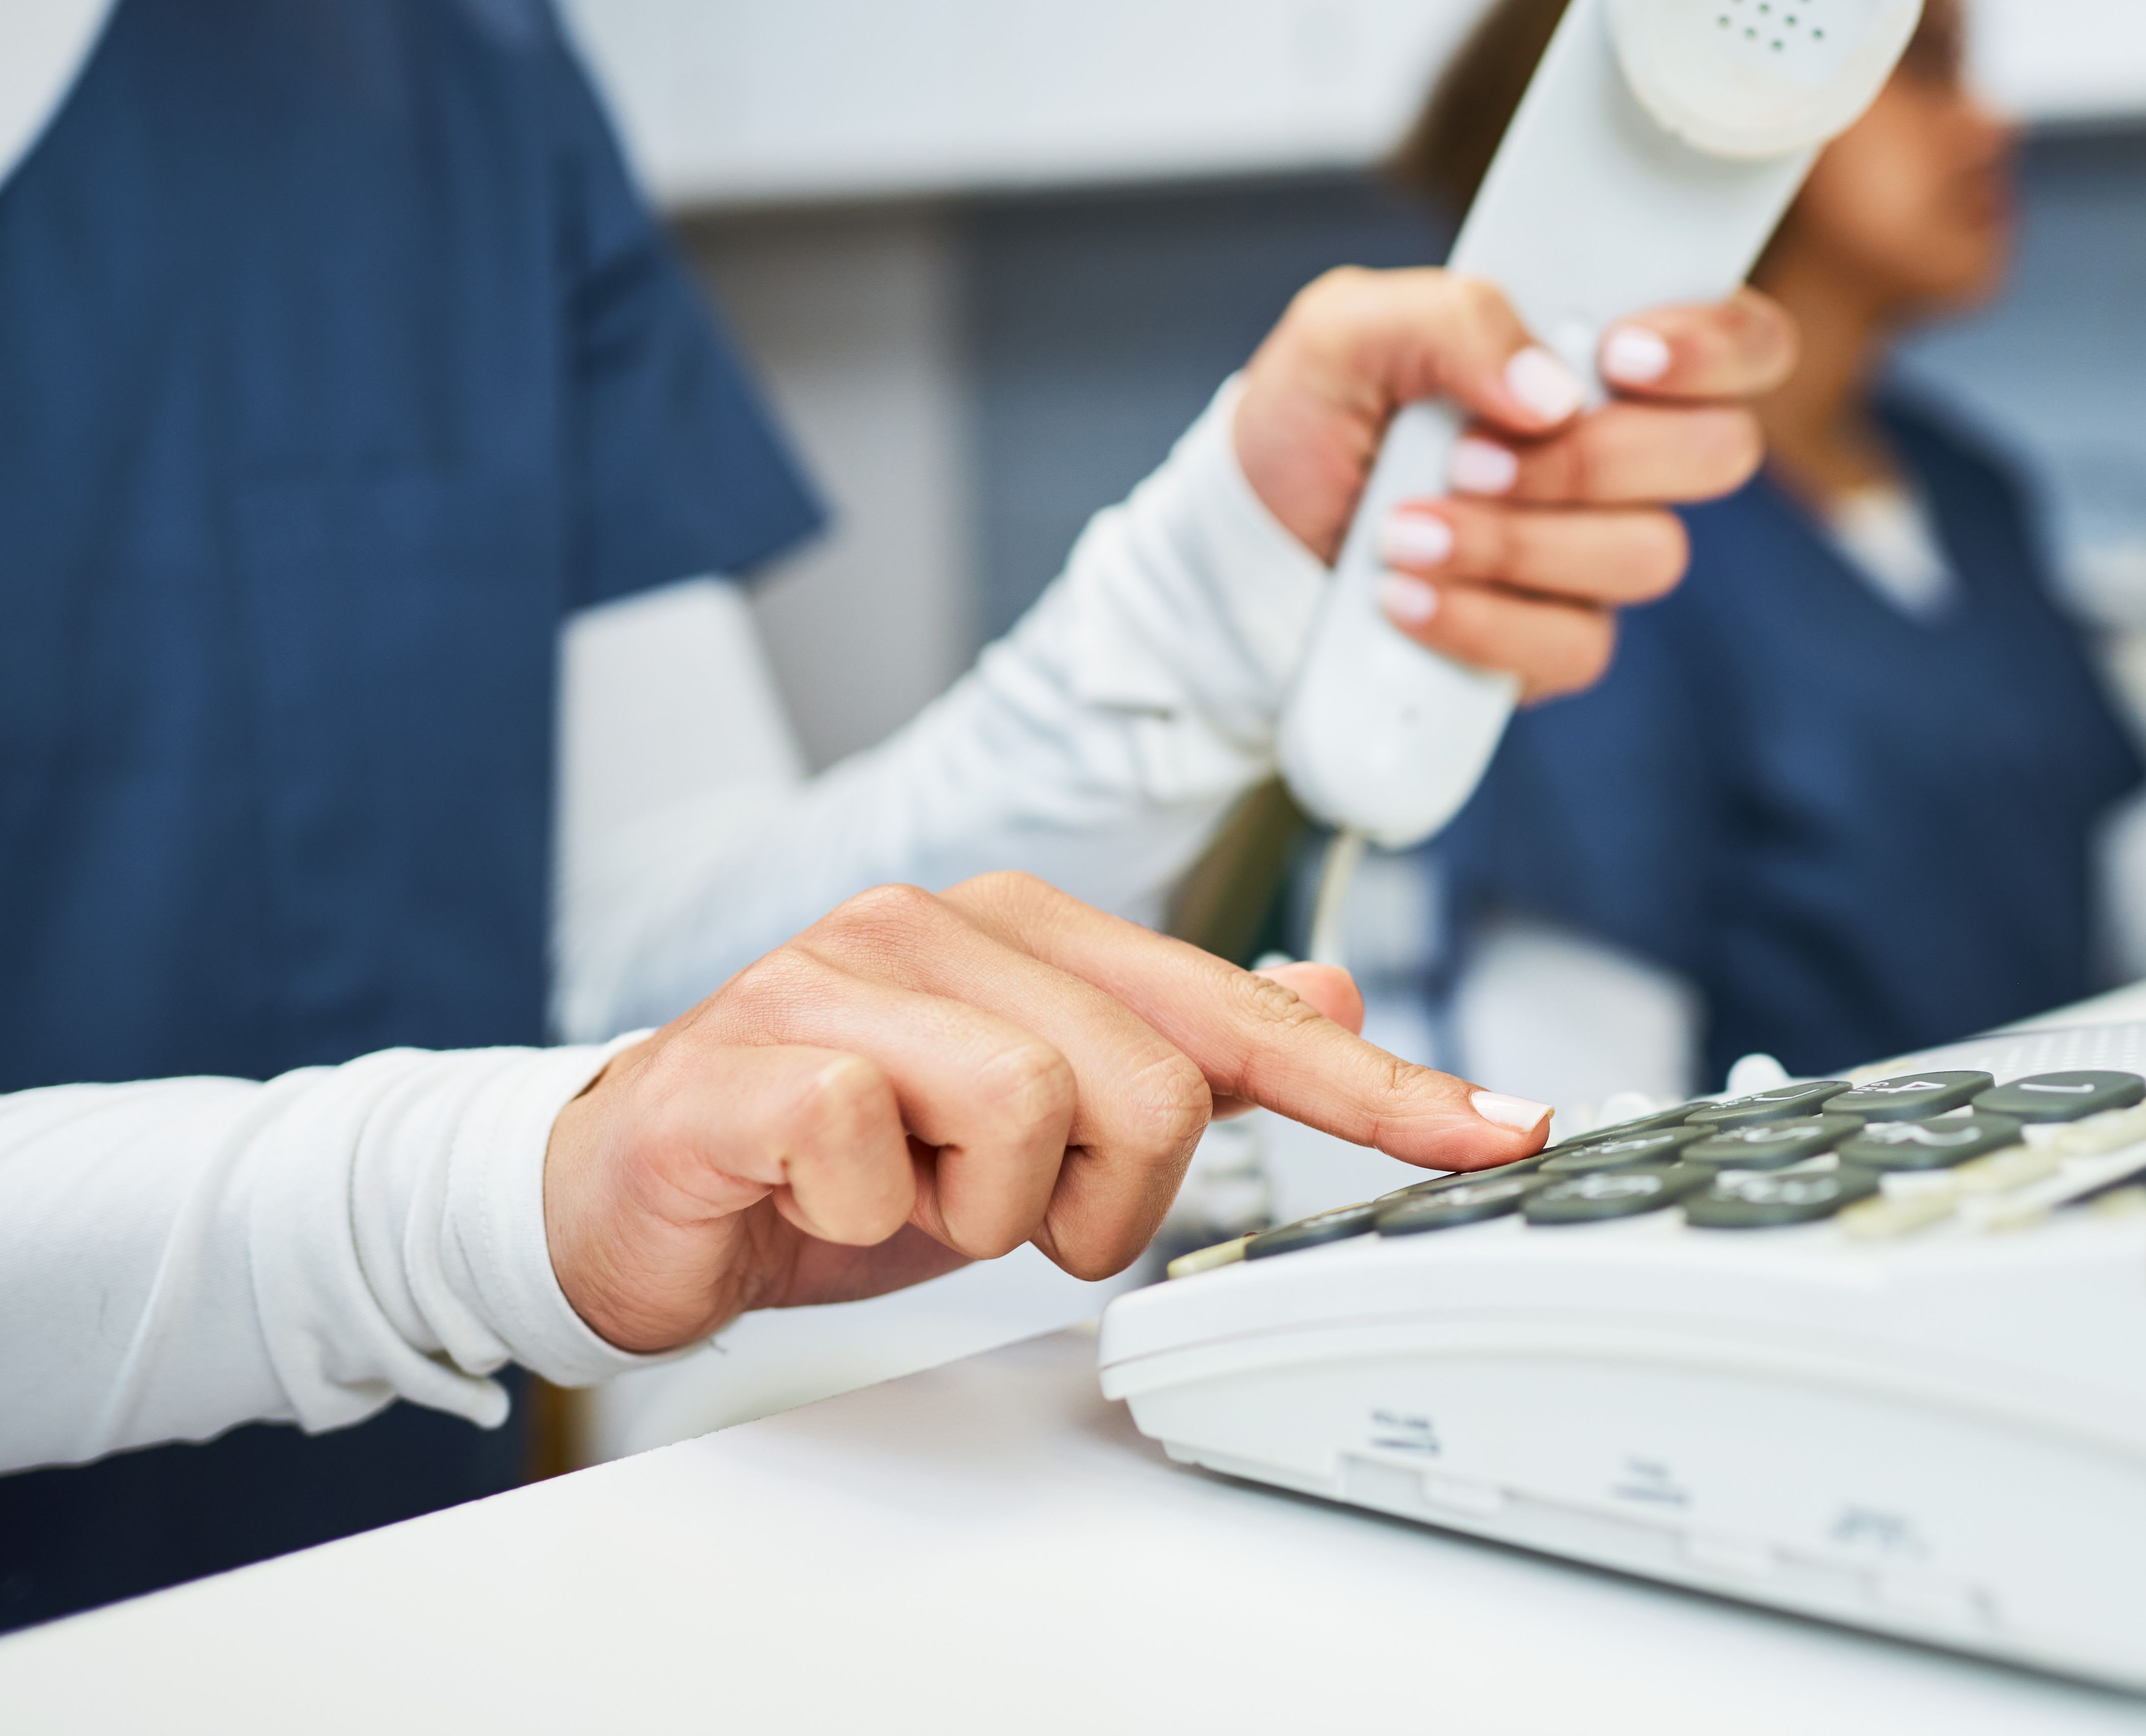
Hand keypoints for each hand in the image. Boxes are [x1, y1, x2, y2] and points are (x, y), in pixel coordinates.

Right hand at [542, 874, 1549, 1353]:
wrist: (641, 1186)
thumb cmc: (849, 1150)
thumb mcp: (1038, 1114)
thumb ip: (1188, 1048)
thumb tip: (1335, 992)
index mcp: (1032, 930)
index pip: (1242, 1013)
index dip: (1383, 1086)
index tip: (1504, 1130)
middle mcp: (945, 925)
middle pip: (1154, 1086)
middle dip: (1100, 1197)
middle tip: (1002, 1205)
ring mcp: (842, 979)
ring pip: (1035, 1115)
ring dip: (988, 1211)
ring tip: (913, 1195)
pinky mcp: (754, 1057)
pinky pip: (891, 1163)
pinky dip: (877, 1220)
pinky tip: (826, 1196)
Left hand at [1234, 270, 1793, 698]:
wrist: (1253, 546)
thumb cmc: (1311, 424)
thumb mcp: (1344, 333)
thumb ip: (1451, 318)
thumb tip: (1547, 389)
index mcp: (1594, 357)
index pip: (1741, 342)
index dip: (1714, 347)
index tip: (1619, 355)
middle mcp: (1620, 452)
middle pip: (1717, 454)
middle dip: (1587, 457)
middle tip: (1470, 453)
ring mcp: (1599, 552)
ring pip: (1647, 555)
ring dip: (1514, 540)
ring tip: (1401, 529)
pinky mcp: (1560, 639)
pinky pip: (1578, 644)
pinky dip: (1480, 618)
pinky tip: (1404, 596)